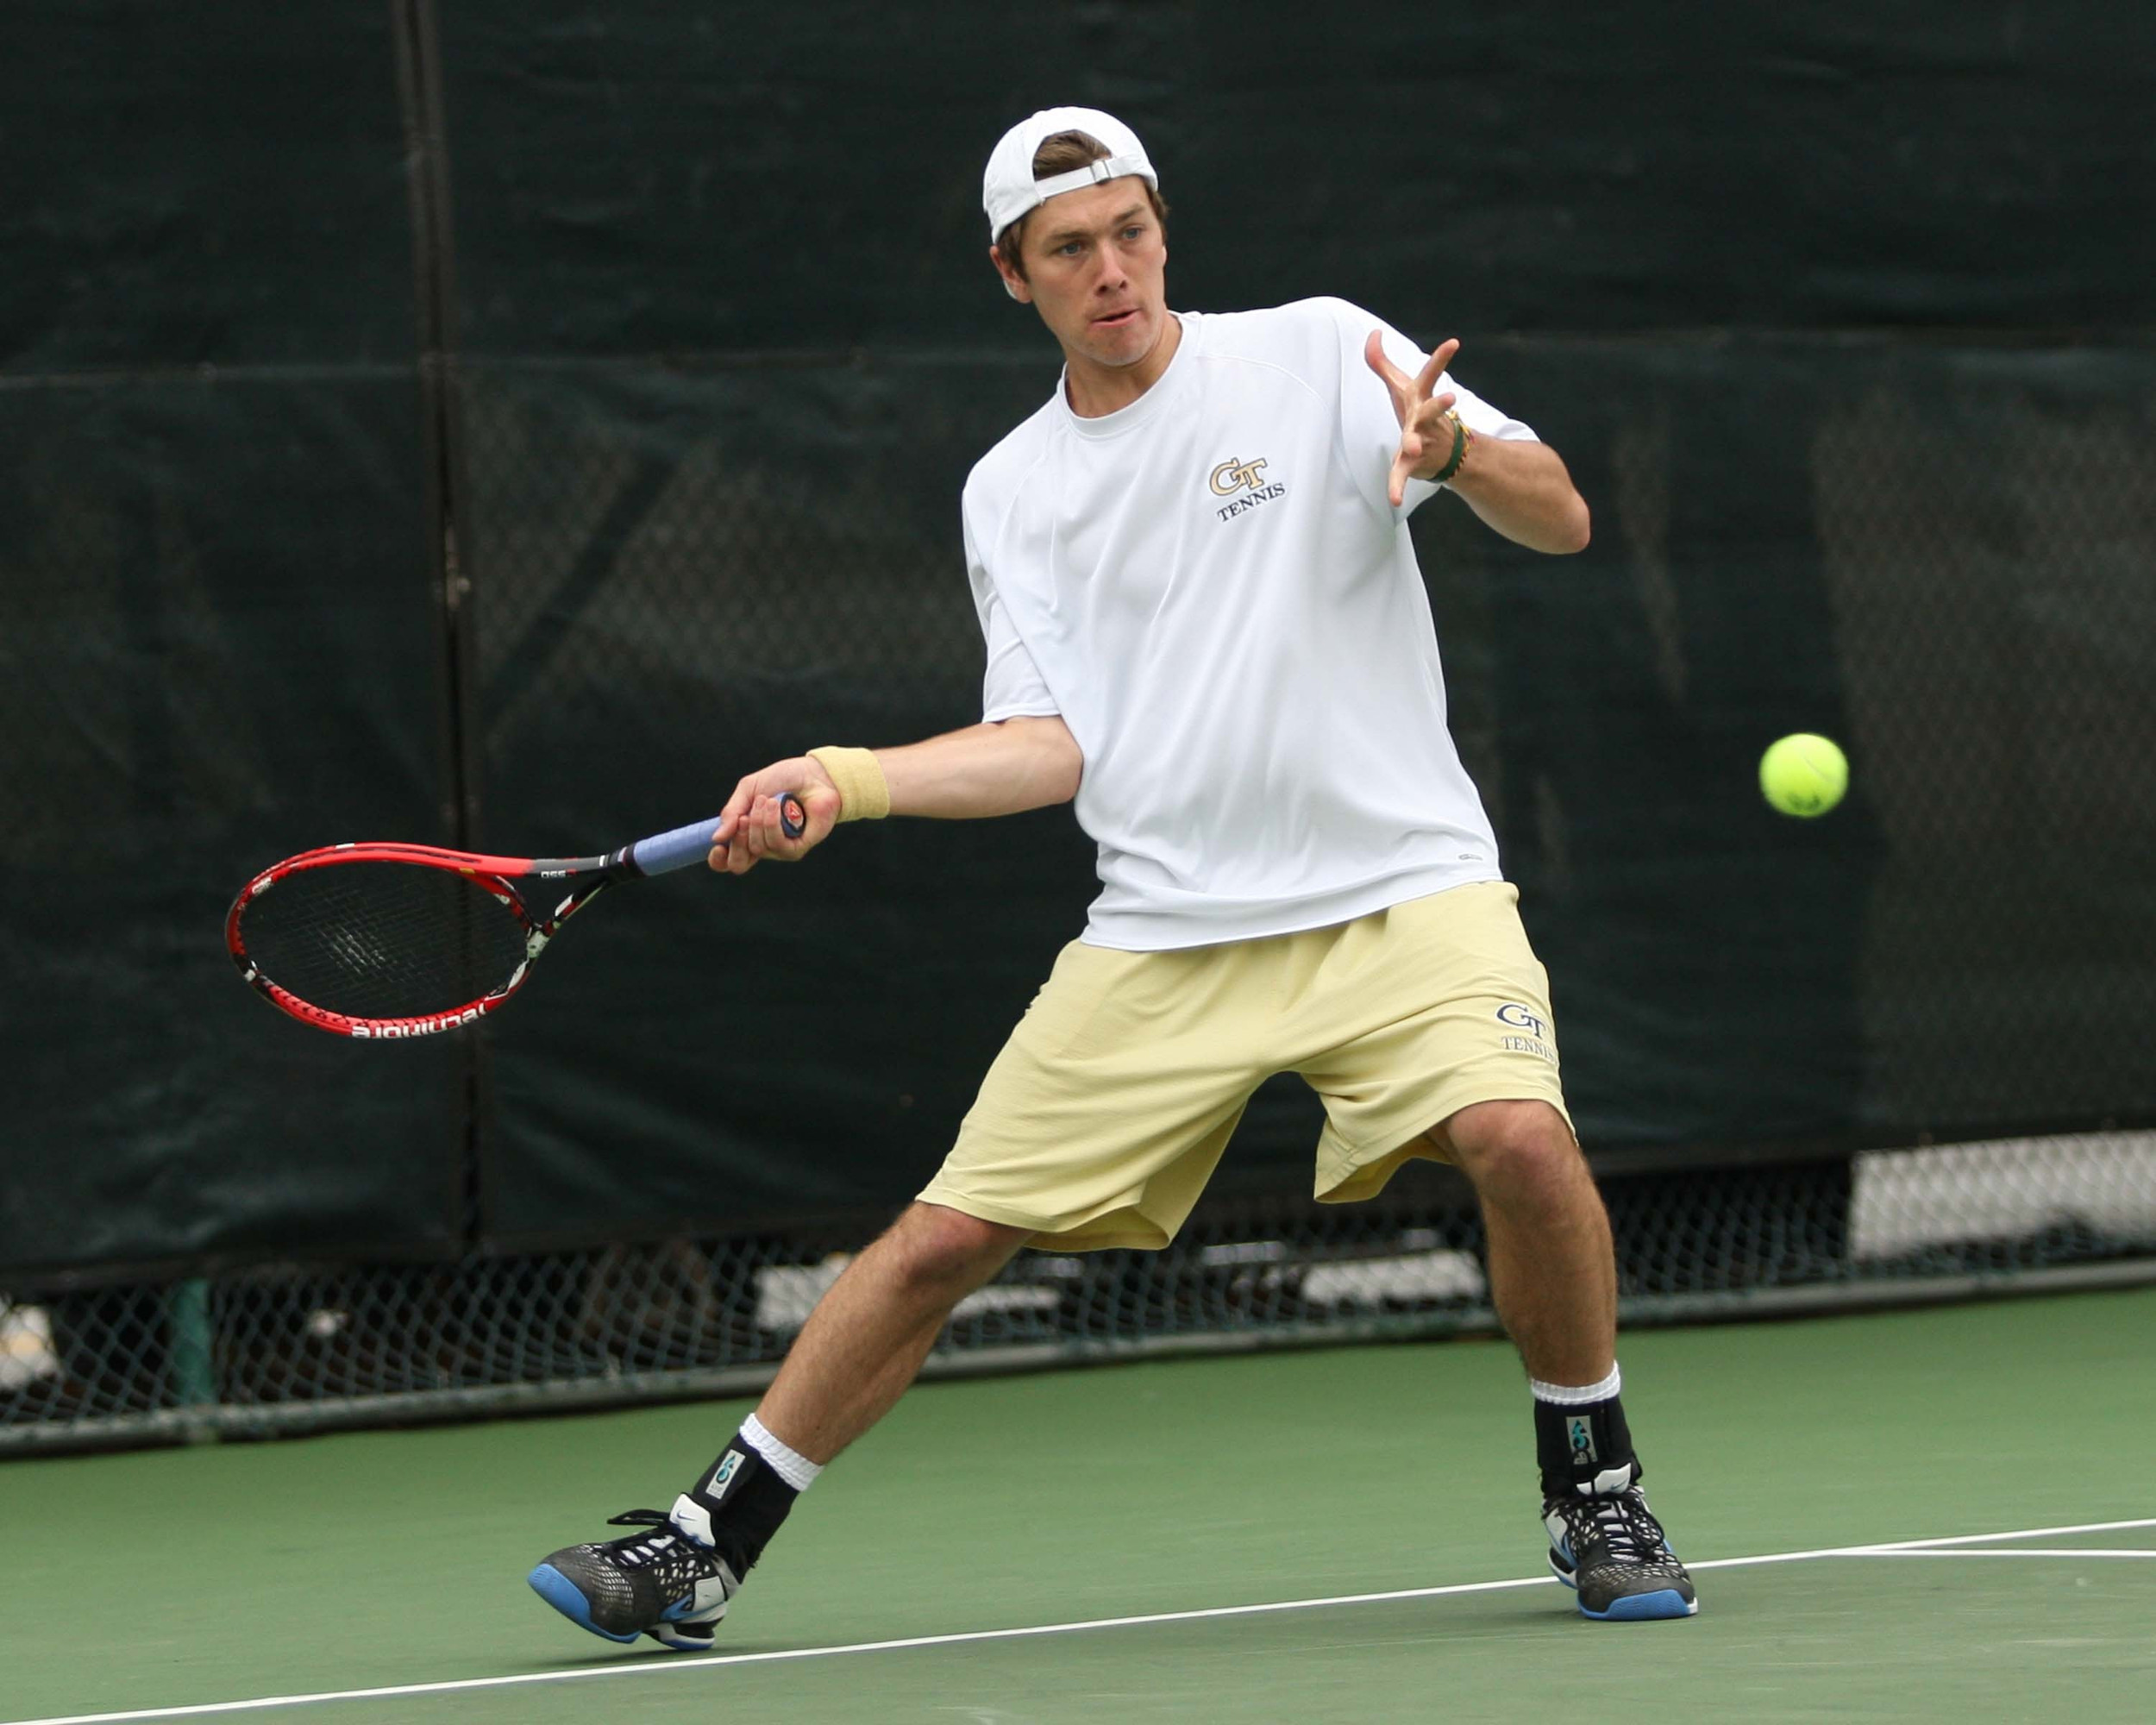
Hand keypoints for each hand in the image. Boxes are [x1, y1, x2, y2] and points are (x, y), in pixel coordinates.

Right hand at [708, 755, 841, 874]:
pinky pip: (778, 845)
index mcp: (746, 835)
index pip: (727, 861)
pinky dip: (773, 824)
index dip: (718, 860)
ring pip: (758, 849)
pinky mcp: (798, 848)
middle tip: (745, 818)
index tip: (717, 846)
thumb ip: (731, 813)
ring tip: (768, 801)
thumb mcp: (748, 790)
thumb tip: (717, 837)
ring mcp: (780, 849)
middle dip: (737, 840)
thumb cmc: (782, 780)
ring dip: (758, 822)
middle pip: (739, 864)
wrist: (812, 774)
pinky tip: (776, 806)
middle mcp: (762, 846)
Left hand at [1365, 330, 1461, 506]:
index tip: (1454, 343)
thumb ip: (1382, 361)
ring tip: (1414, 450)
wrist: (1442, 453)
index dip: (1441, 358)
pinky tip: (1394, 501)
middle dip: (1440, 404)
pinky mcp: (1410, 463)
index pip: (1431, 374)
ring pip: (1416, 442)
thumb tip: (1373, 333)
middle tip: (1453, 397)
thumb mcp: (1400, 386)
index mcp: (1421, 398)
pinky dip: (1396, 487)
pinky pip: (1401, 475)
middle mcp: (1424, 418)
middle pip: (1432, 409)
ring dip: (1414, 444)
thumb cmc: (1417, 413)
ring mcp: (1420, 441)